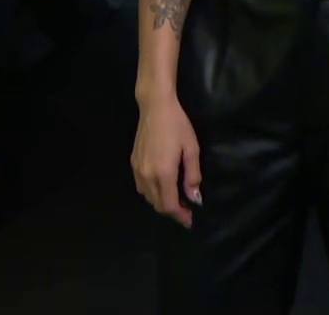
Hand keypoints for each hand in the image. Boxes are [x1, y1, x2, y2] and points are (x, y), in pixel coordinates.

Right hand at [132, 97, 202, 227]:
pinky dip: (152, 193)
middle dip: (172, 212)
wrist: (155, 107)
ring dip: (161, 203)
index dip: (180, 216)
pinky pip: (141, 187)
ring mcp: (137, 170)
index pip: (170, 205)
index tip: (190, 221)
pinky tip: (162, 186)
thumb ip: (192, 175)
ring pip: (148, 198)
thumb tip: (194, 198)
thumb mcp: (191, 148)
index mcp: (163, 173)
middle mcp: (147, 176)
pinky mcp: (133, 163)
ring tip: (176, 199)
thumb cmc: (177, 125)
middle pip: (158, 205)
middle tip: (186, 210)